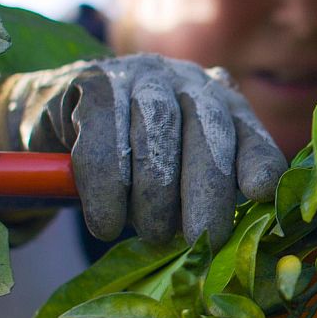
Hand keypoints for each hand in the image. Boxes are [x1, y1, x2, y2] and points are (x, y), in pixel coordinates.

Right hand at [0, 54, 284, 243]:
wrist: (55, 128)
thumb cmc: (131, 166)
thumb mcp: (176, 182)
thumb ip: (206, 198)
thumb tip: (227, 242)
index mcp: (223, 104)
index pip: (248, 132)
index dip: (257, 160)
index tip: (261, 193)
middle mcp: (189, 81)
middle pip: (208, 130)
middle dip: (207, 190)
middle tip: (201, 239)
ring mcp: (142, 75)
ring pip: (158, 131)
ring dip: (156, 192)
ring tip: (152, 234)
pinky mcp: (93, 82)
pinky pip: (103, 136)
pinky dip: (105, 187)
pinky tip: (106, 224)